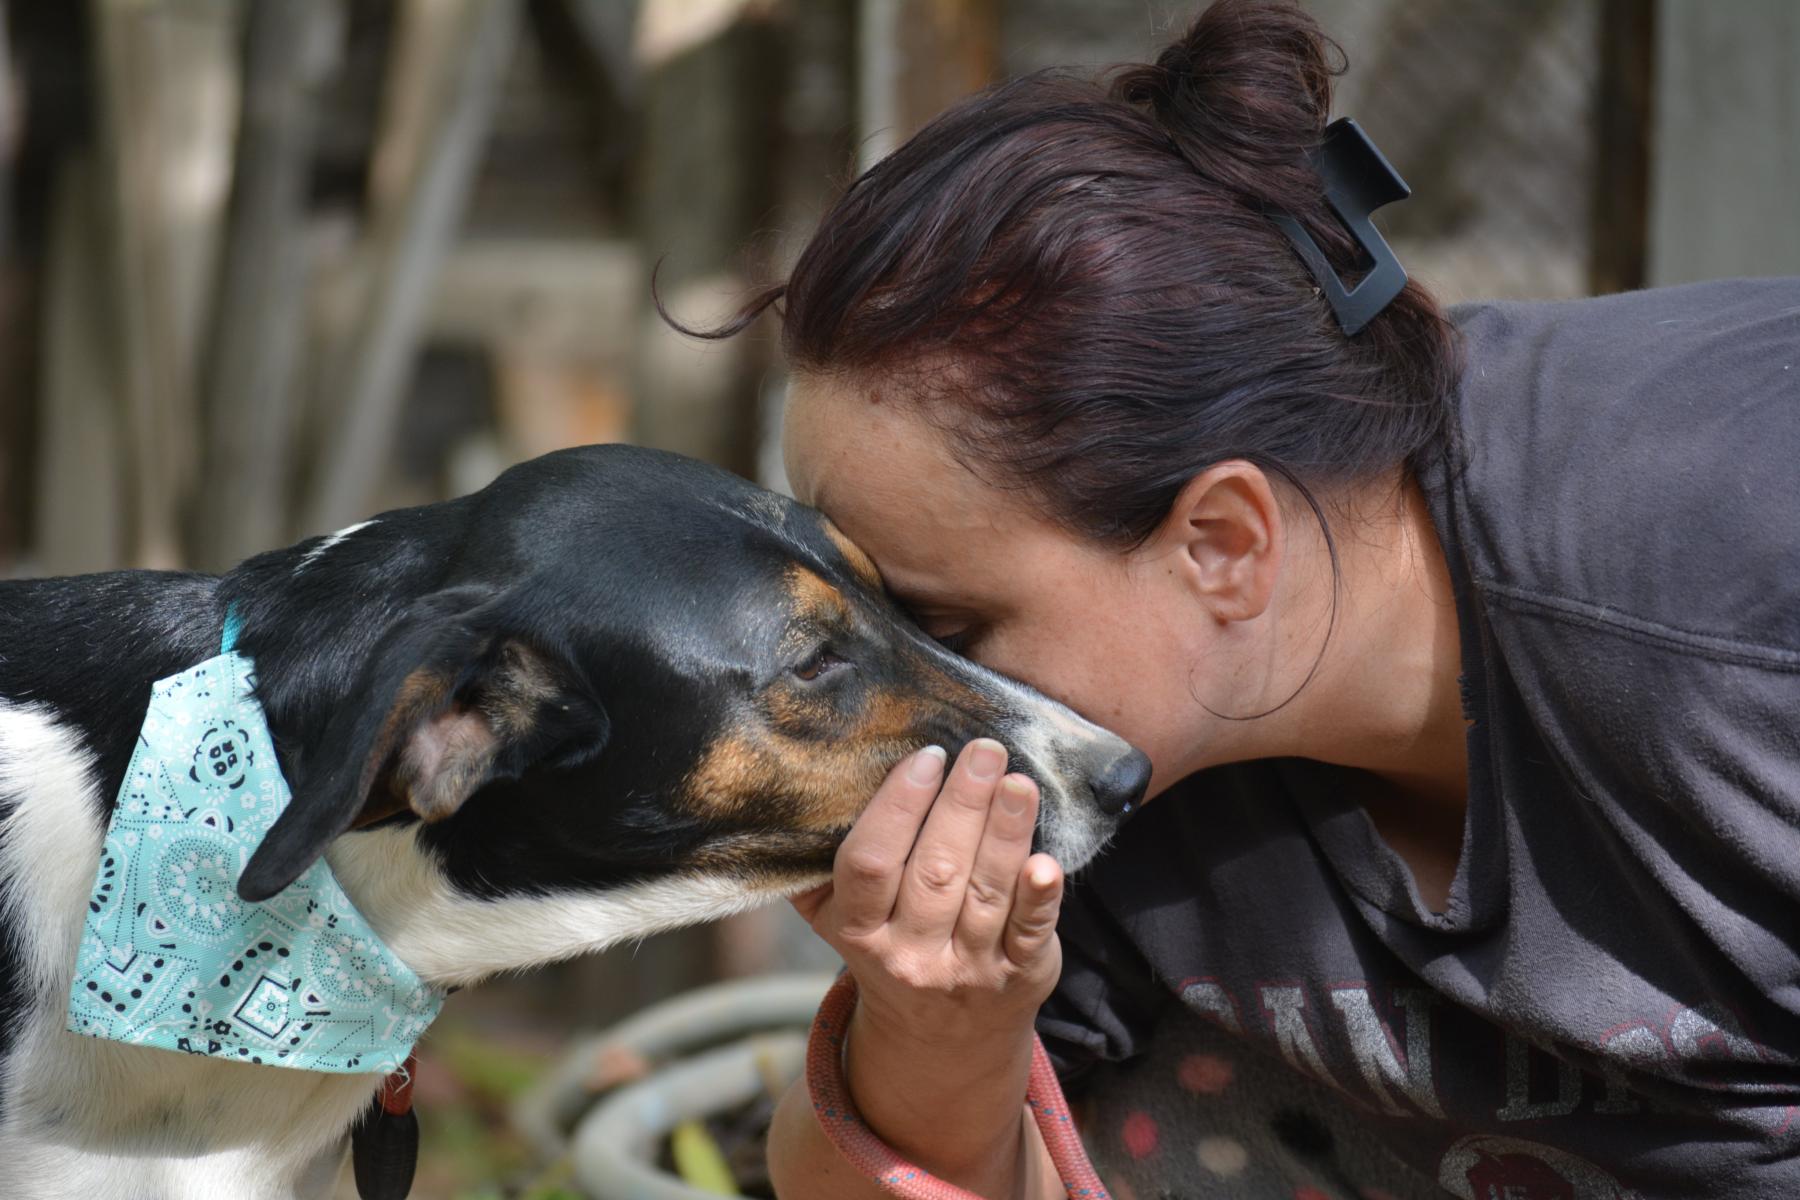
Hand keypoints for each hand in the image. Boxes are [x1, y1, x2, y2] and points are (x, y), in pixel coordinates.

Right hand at [791, 739, 1064, 1045]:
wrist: (936, 1037)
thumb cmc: (887, 944)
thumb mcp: (836, 917)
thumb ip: (817, 864)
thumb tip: (808, 783)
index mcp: (860, 930)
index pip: (871, 863)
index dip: (899, 807)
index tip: (926, 758)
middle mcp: (911, 954)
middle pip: (936, 870)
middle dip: (962, 804)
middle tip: (984, 750)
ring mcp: (967, 968)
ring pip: (986, 892)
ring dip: (1005, 832)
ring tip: (1018, 782)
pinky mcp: (1018, 975)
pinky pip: (1030, 932)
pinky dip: (1040, 897)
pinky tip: (1047, 862)